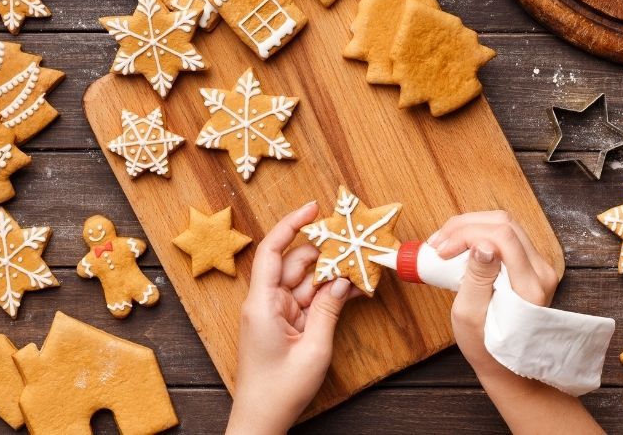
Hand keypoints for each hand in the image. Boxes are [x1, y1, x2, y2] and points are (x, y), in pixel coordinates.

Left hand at [226, 201, 361, 434]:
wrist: (262, 419)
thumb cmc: (279, 389)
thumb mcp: (313, 349)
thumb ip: (329, 310)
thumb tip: (342, 279)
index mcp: (262, 303)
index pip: (272, 251)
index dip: (291, 224)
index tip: (313, 208)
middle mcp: (266, 302)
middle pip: (295, 263)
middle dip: (323, 249)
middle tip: (353, 238)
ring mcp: (276, 313)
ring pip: (306, 281)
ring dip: (330, 272)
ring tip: (360, 262)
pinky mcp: (287, 324)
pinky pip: (309, 300)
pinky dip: (328, 294)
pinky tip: (353, 287)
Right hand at [427, 211, 558, 378]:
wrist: (508, 366)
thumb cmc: (486, 346)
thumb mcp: (471, 315)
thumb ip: (477, 277)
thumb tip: (482, 244)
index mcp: (529, 286)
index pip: (501, 236)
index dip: (466, 234)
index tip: (441, 250)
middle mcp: (541, 272)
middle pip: (503, 223)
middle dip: (464, 226)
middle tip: (437, 243)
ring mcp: (539, 266)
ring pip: (504, 224)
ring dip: (470, 227)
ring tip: (444, 242)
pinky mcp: (531, 265)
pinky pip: (505, 236)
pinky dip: (479, 233)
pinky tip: (459, 245)